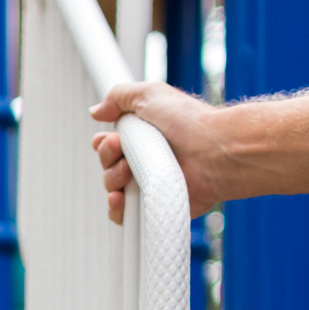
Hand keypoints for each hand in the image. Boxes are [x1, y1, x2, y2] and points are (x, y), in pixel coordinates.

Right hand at [90, 82, 223, 225]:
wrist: (212, 151)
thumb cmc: (188, 122)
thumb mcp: (150, 94)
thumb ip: (119, 97)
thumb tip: (96, 111)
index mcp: (143, 137)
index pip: (109, 145)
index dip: (103, 143)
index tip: (111, 138)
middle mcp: (145, 161)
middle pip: (107, 166)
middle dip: (107, 157)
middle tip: (121, 147)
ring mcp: (149, 185)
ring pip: (112, 189)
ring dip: (112, 179)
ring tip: (129, 171)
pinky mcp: (155, 207)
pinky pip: (124, 215)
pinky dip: (117, 209)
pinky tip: (119, 198)